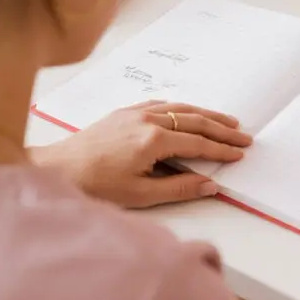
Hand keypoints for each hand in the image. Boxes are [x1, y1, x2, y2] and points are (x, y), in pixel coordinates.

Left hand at [30, 101, 251, 207]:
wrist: (56, 170)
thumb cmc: (95, 186)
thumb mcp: (140, 195)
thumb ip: (179, 188)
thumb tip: (211, 184)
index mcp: (153, 140)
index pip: (198, 143)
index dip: (221, 149)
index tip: (240, 153)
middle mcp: (147, 120)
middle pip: (194, 121)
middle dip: (221, 129)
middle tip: (243, 136)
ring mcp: (134, 113)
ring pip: (179, 108)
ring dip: (205, 114)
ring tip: (226, 121)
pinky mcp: (123, 113)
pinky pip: (160, 104)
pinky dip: (180, 107)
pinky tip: (186, 112)